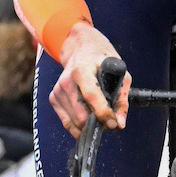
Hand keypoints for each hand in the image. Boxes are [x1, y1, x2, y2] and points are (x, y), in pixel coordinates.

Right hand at [49, 22, 128, 137]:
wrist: (80, 51)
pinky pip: (67, 122)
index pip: (91, 96)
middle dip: (97, 123)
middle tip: (107, 120)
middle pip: (81, 116)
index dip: (103, 113)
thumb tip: (120, 123)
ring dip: (88, 126)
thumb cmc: (102, 62)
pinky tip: (86, 115)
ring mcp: (58, 91)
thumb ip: (121, 100)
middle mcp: (66, 81)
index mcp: (82, 71)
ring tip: (98, 115)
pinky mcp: (53, 98)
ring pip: (74, 122)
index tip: (113, 123)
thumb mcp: (120, 74)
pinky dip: (78, 125)